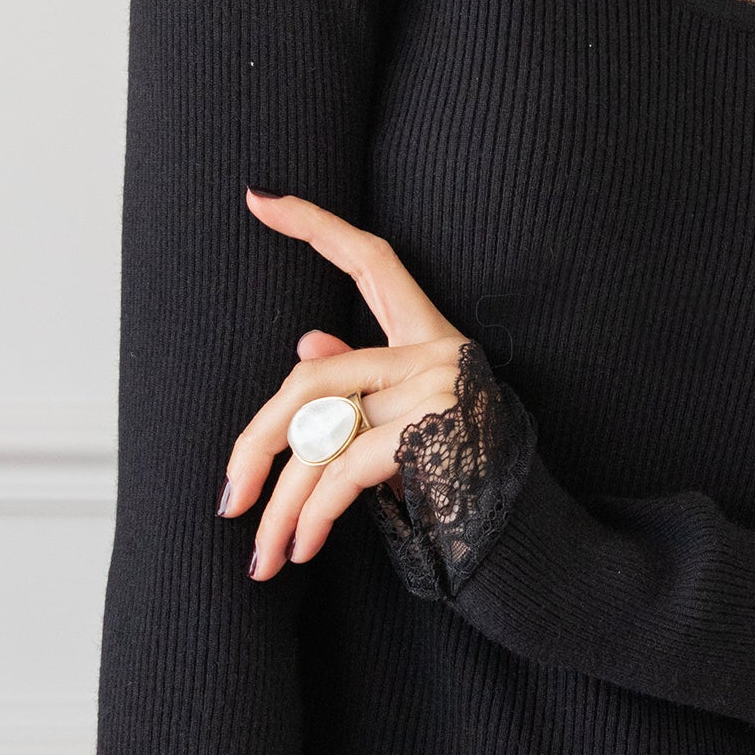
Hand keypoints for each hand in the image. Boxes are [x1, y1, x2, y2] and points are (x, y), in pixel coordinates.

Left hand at [221, 191, 469, 578]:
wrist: (525, 544)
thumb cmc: (463, 492)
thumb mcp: (402, 436)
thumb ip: (357, 393)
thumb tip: (305, 346)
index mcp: (432, 340)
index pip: (371, 261)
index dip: (315, 225)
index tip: (258, 197)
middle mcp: (437, 351)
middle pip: (310, 380)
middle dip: (257, 445)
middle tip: (229, 500)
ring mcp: (437, 386)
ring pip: (320, 435)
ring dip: (282, 506)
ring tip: (266, 556)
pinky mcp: (431, 427)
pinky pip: (342, 469)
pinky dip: (312, 516)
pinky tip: (304, 547)